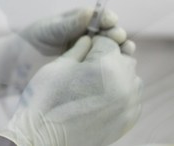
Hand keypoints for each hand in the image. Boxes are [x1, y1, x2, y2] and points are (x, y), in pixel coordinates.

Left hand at [0, 8, 133, 95]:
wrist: (15, 68)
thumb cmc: (29, 43)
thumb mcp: (47, 31)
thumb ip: (67, 25)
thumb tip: (90, 13)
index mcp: (78, 22)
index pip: (98, 17)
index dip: (106, 18)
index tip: (109, 20)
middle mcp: (87, 37)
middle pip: (109, 33)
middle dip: (116, 33)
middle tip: (117, 37)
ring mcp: (89, 55)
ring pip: (111, 51)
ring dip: (121, 50)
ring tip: (126, 50)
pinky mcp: (88, 74)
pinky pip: (103, 69)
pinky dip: (114, 67)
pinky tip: (120, 68)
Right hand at [0, 36, 142, 145]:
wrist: (42, 138)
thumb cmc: (46, 98)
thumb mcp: (60, 64)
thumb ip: (80, 48)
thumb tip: (91, 39)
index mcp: (107, 66)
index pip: (108, 41)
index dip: (92, 43)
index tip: (80, 52)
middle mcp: (125, 85)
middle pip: (123, 59)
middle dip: (107, 59)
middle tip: (83, 70)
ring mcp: (129, 105)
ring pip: (130, 78)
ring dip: (116, 76)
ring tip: (91, 86)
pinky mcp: (128, 121)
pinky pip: (131, 98)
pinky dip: (119, 94)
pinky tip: (97, 99)